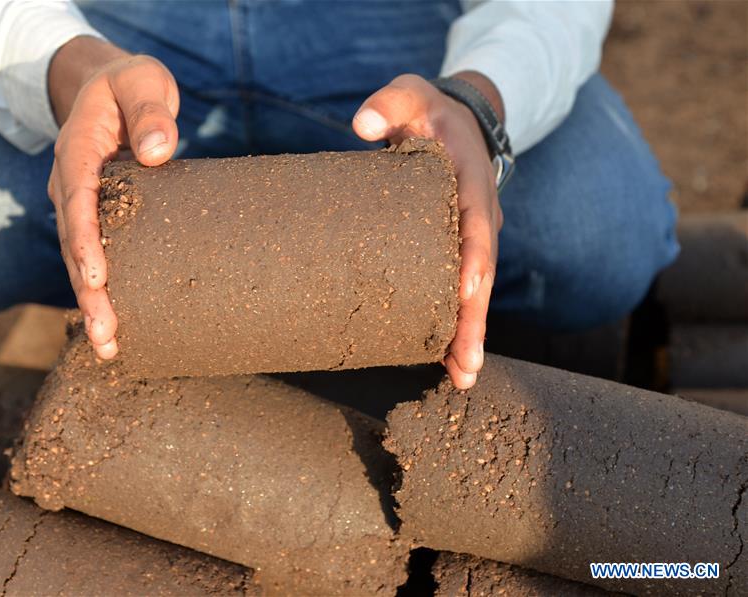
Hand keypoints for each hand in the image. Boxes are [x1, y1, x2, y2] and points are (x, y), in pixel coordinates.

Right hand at [47, 36, 179, 358]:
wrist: (106, 89)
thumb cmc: (129, 85)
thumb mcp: (141, 81)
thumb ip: (150, 111)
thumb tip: (159, 152)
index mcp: (76, 152)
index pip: (77, 201)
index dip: (84, 241)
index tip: (99, 278)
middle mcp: (69, 185)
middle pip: (72, 244)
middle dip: (87, 292)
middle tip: (105, 336)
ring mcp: (77, 205)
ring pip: (78, 261)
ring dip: (92, 304)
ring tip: (109, 348)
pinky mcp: (93, 219)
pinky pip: (93, 258)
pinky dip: (102, 293)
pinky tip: (118, 329)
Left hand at [352, 72, 503, 388]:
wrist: (454, 123)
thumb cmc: (426, 111)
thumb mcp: (410, 93)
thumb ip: (390, 102)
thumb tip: (363, 125)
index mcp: (470, 180)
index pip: (476, 221)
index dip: (475, 256)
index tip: (469, 290)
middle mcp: (478, 216)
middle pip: (480, 275)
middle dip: (474, 320)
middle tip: (468, 364)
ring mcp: (470, 240)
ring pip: (473, 294)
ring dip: (469, 336)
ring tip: (462, 378)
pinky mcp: (455, 254)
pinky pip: (458, 294)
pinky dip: (454, 328)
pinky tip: (446, 365)